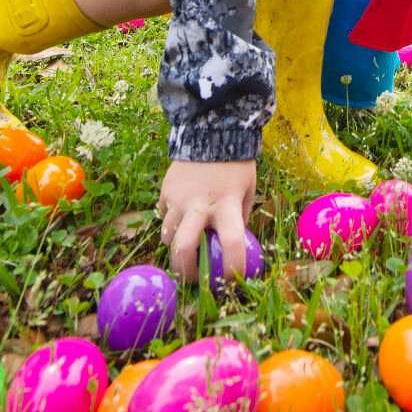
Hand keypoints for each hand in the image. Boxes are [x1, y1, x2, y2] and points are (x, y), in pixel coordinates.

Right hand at [157, 158, 255, 282]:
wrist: (211, 131)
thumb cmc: (236, 166)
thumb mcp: (248, 192)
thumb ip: (239, 220)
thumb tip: (231, 249)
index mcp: (227, 205)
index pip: (232, 243)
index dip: (233, 268)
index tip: (233, 280)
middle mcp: (199, 205)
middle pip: (183, 250)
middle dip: (186, 272)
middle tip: (196, 278)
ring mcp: (178, 199)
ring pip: (167, 237)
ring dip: (177, 248)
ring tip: (189, 246)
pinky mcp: (165, 192)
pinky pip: (163, 218)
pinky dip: (171, 224)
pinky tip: (183, 217)